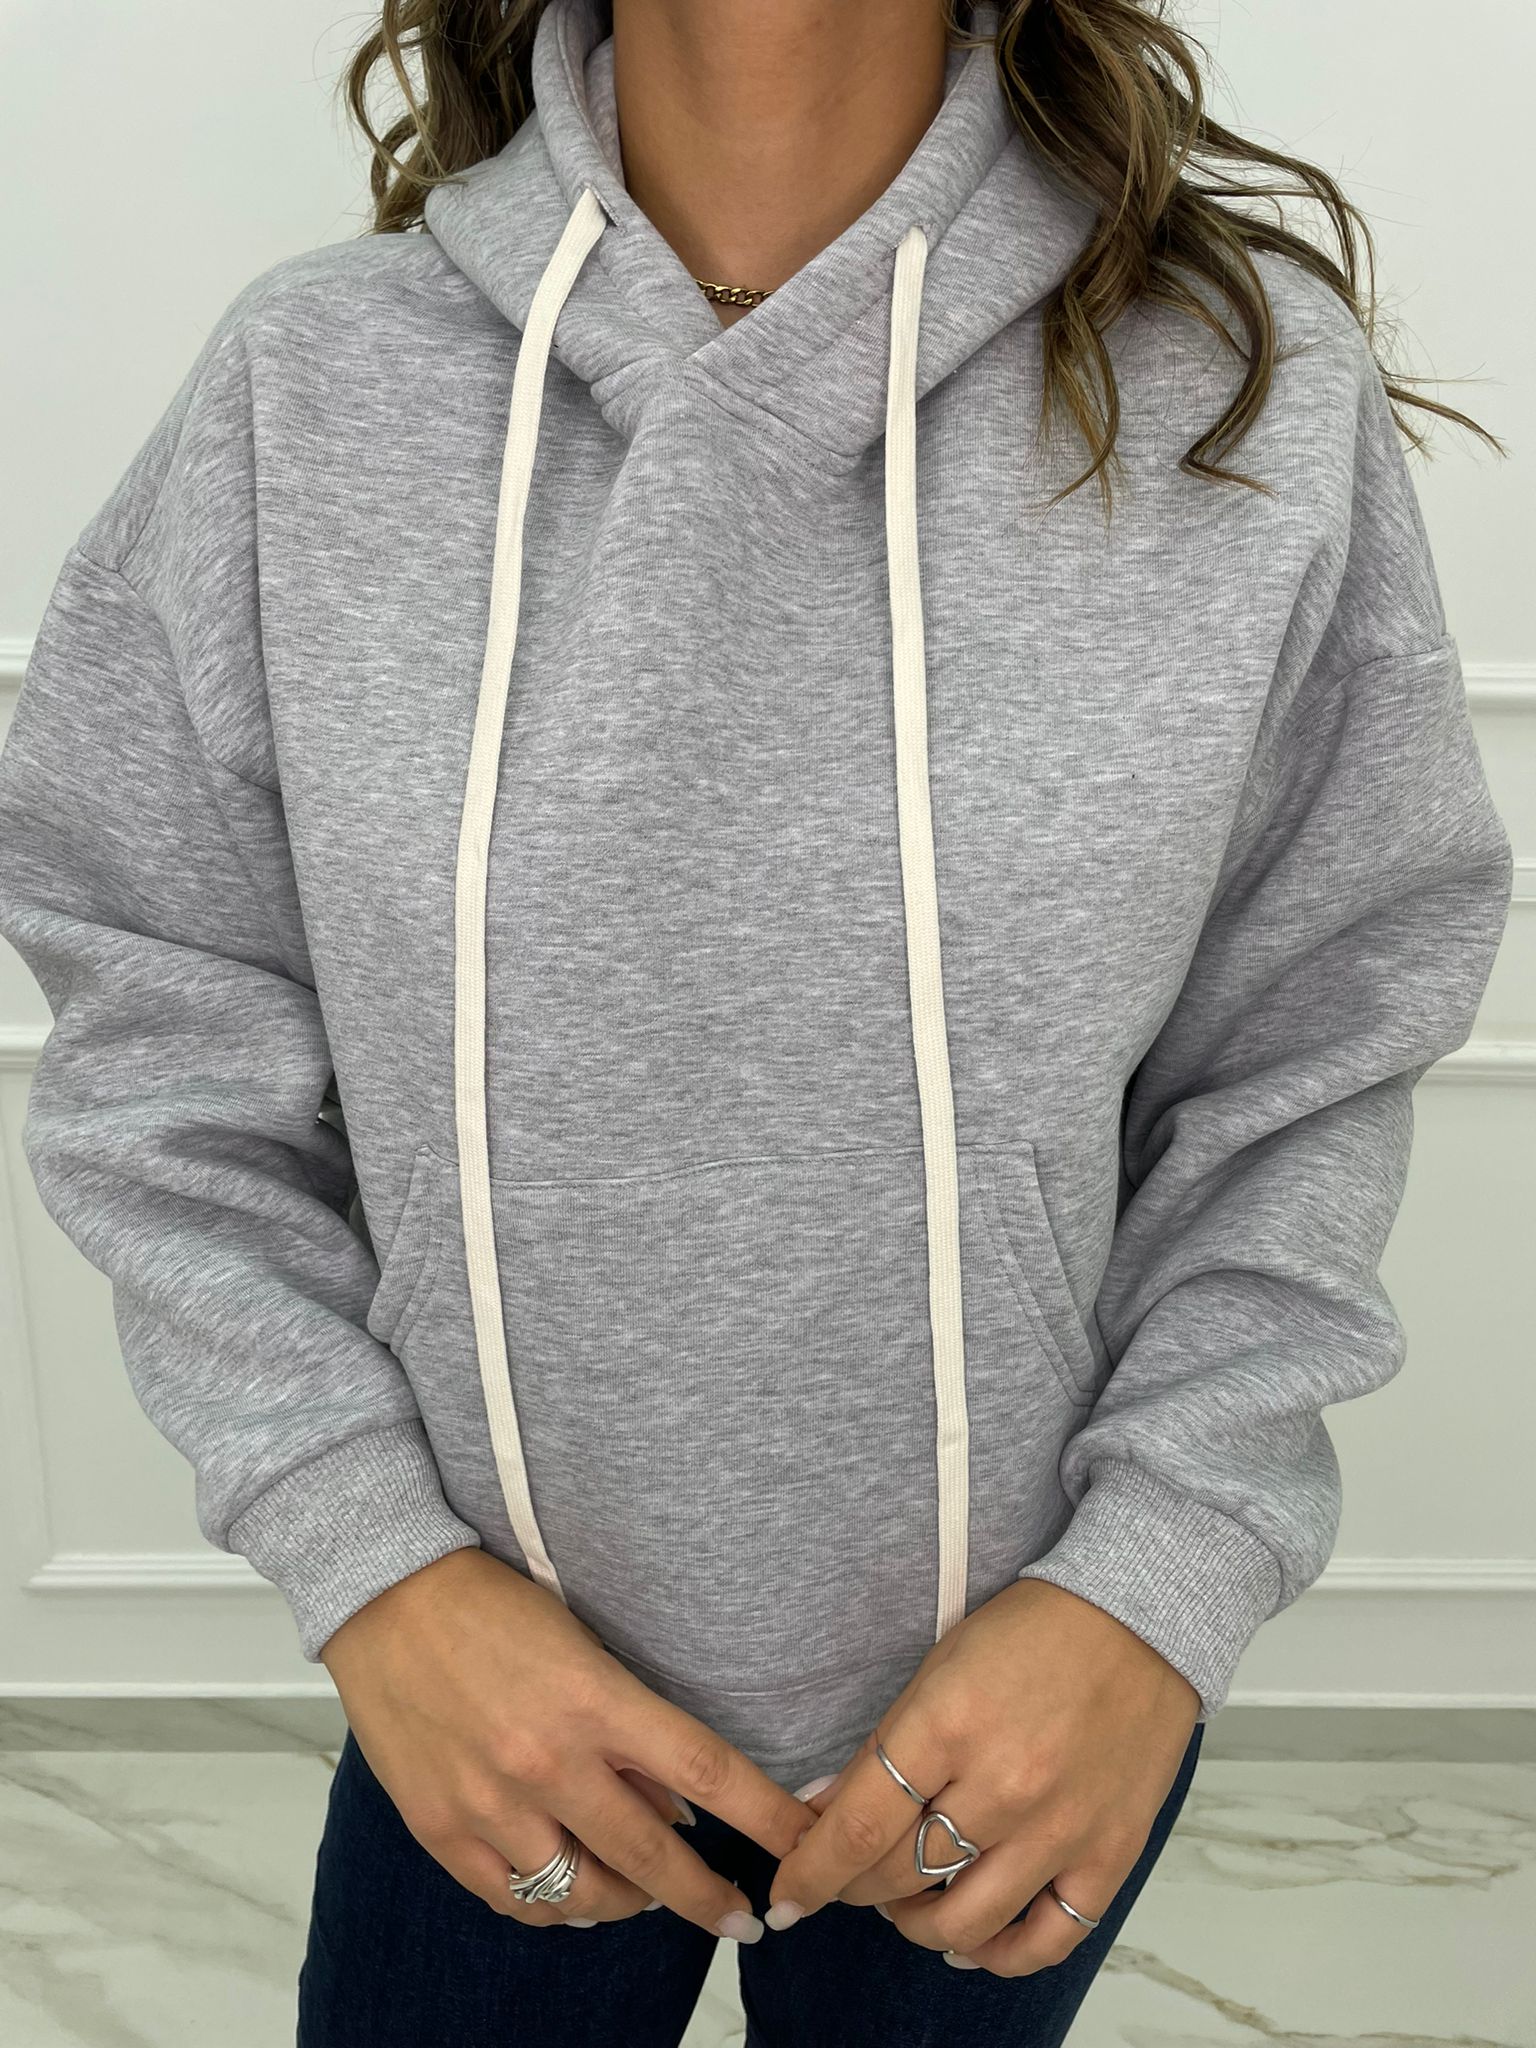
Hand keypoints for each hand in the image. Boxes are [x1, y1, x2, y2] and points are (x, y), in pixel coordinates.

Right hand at [320, 1548, 806, 1939]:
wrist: (385, 1596)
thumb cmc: (489, 1605)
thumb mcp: (581, 1645)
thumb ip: (627, 1727)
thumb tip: (673, 1805)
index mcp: (594, 1701)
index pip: (705, 1772)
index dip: (764, 1819)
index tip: (803, 1848)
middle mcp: (547, 1762)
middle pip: (654, 1859)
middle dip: (708, 1897)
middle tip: (740, 1916)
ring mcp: (491, 1804)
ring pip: (583, 1897)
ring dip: (627, 1903)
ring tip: (645, 1892)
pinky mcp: (442, 1830)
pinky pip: (515, 1903)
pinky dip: (554, 1909)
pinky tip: (572, 1895)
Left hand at [766, 1579, 1199, 1973]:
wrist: (1139, 1618)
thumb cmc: (1035, 1631)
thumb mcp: (939, 1666)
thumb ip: (885, 1746)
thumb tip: (823, 1812)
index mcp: (948, 1724)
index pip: (856, 1826)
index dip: (810, 1872)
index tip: (787, 1892)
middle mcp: (1003, 1784)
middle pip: (901, 1876)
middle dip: (856, 1889)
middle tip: (847, 1879)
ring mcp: (1060, 1827)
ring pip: (964, 1923)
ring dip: (917, 1925)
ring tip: (906, 1907)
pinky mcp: (1109, 1854)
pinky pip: (1046, 1939)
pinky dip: (999, 1954)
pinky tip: (973, 1941)